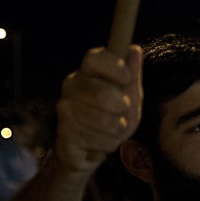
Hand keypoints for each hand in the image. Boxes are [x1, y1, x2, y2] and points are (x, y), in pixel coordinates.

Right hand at [53, 45, 142, 176]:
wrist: (91, 151)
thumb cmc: (112, 118)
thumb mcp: (128, 96)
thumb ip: (132, 76)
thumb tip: (134, 49)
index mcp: (87, 73)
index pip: (93, 58)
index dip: (114, 67)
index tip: (127, 77)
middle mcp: (71, 87)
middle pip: (101, 92)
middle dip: (121, 106)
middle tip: (122, 111)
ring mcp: (65, 111)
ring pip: (103, 120)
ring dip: (117, 128)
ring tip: (114, 128)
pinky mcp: (64, 135)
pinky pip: (98, 140)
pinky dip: (109, 144)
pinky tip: (102, 142)